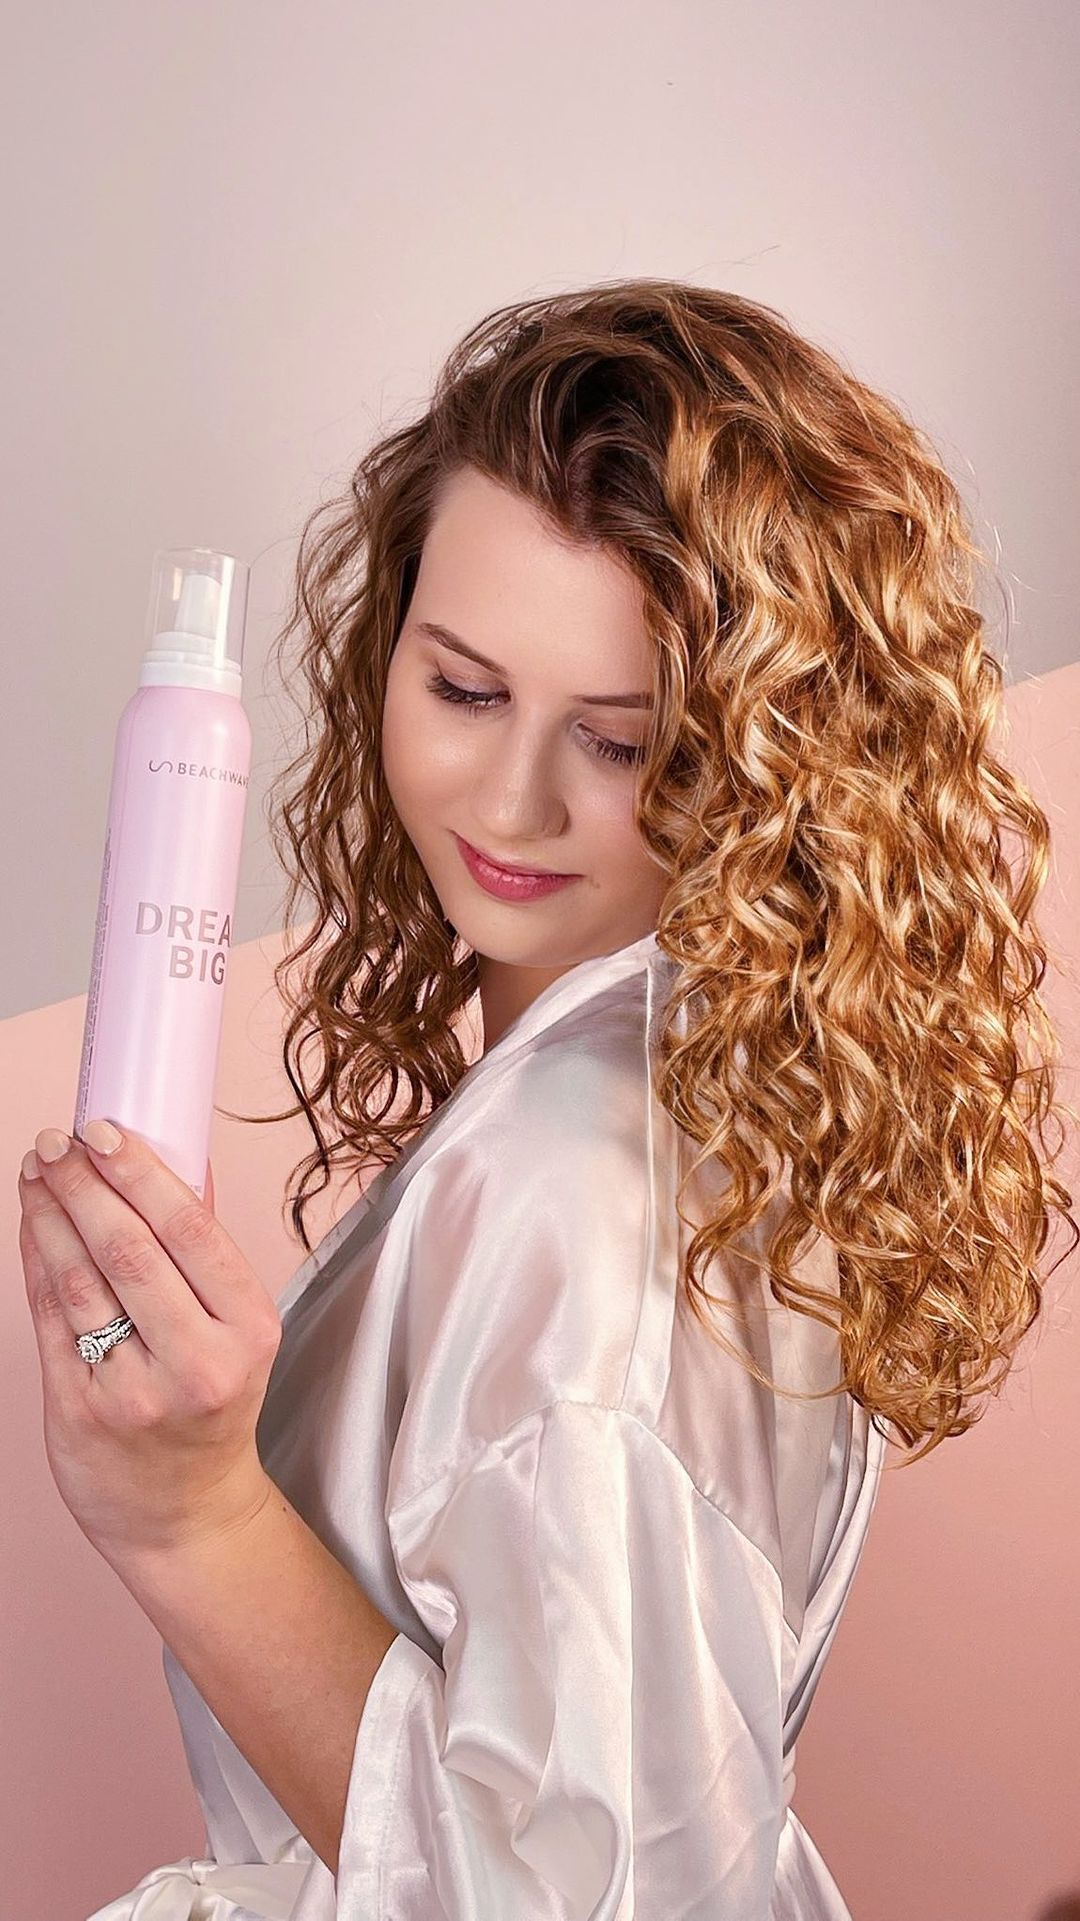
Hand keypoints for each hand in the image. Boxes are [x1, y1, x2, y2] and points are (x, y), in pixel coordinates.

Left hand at [18, 1124, 281, 1566]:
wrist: (186, 1515)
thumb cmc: (211, 1410)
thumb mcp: (239, 1334)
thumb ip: (209, 1255)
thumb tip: (184, 1163)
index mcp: (249, 1331)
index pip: (190, 1232)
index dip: (140, 1174)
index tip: (105, 1131)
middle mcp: (196, 1363)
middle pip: (129, 1250)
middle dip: (85, 1184)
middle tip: (59, 1142)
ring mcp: (133, 1392)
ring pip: (80, 1281)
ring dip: (50, 1214)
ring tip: (37, 1172)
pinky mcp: (79, 1413)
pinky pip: (50, 1320)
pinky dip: (36, 1261)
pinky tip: (32, 1223)